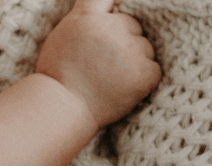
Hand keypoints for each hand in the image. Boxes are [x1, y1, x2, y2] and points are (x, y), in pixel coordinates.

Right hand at [37, 0, 161, 127]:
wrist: (62, 110)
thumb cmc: (58, 75)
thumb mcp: (64, 32)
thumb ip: (87, 12)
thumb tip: (112, 2)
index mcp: (90, 16)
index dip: (115, 11)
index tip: (114, 21)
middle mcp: (113, 29)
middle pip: (133, 26)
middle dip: (124, 41)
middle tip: (103, 64)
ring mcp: (131, 51)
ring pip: (145, 48)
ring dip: (134, 60)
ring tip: (111, 79)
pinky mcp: (143, 74)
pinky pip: (154, 69)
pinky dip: (143, 79)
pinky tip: (123, 88)